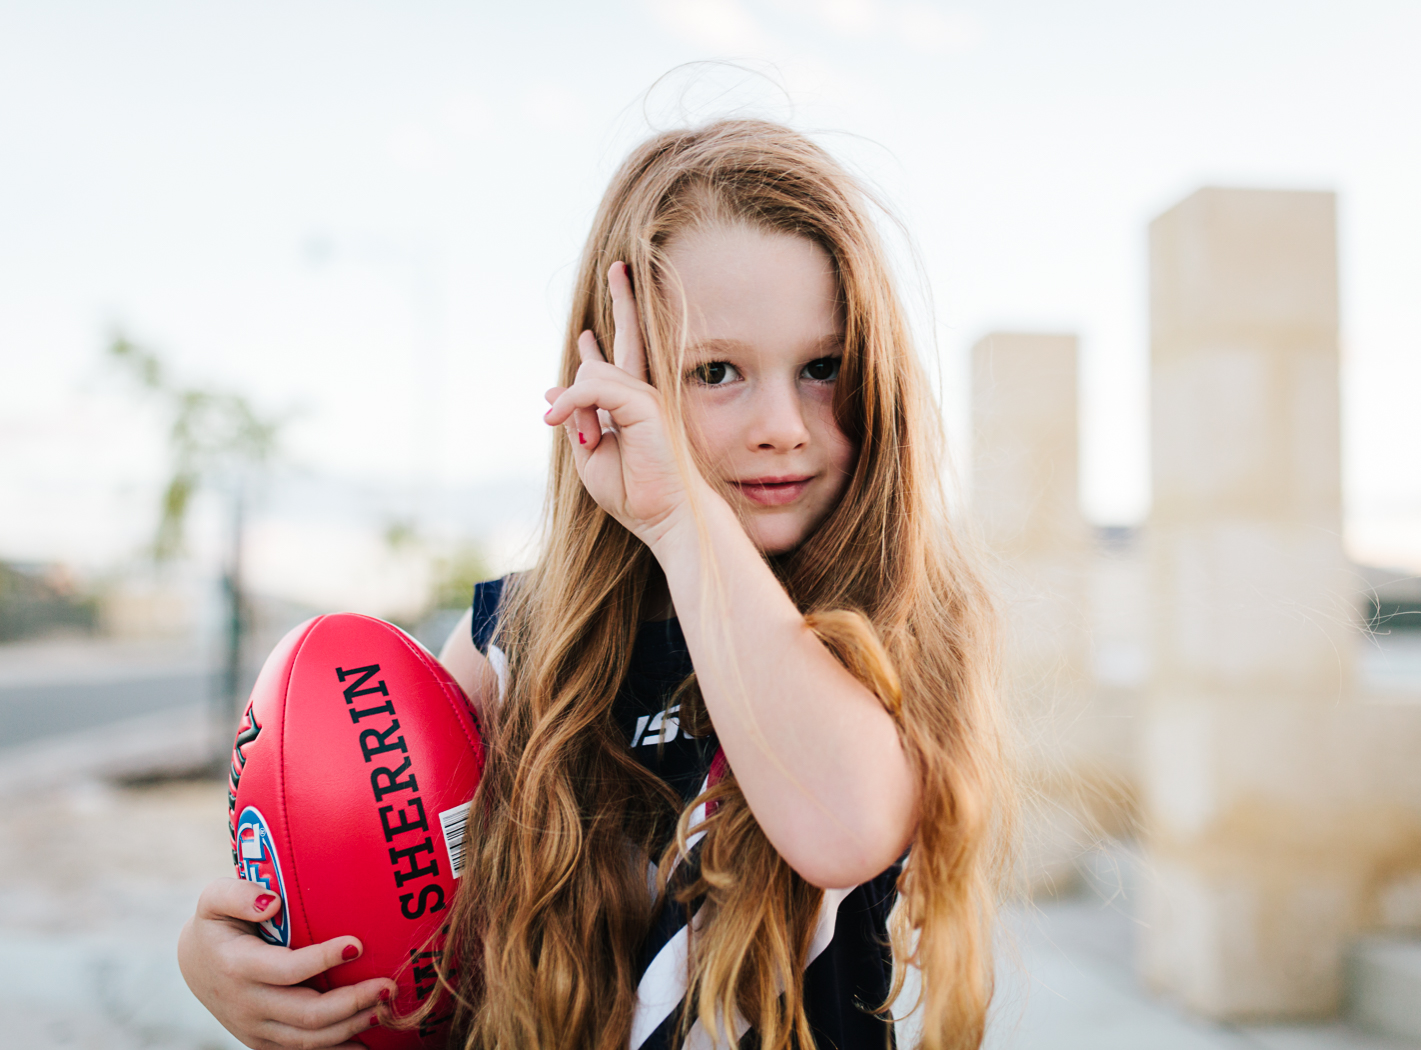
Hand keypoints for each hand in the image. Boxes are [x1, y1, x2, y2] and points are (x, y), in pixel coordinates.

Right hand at [177, 878, 394, 1049]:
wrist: (195, 964)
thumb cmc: (216, 923)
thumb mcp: (213, 899)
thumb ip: (237, 894)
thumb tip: (272, 903)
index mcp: (237, 967)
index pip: (287, 970)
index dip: (323, 959)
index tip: (357, 945)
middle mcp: (246, 1005)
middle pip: (306, 1013)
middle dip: (352, 1002)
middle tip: (389, 985)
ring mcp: (254, 1028)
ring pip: (308, 1039)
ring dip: (350, 1027)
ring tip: (386, 1008)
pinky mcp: (263, 1041)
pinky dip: (336, 1048)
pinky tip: (367, 1038)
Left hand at [542, 262, 713, 549]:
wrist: (665, 515)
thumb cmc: (634, 492)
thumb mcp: (591, 456)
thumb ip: (577, 420)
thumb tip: (554, 391)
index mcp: (633, 409)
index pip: (615, 368)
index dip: (594, 353)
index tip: (585, 338)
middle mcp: (643, 395)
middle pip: (631, 336)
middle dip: (623, 300)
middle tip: (618, 267)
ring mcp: (646, 395)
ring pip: (593, 373)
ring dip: (570, 402)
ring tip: (560, 423)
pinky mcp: (643, 403)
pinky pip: (592, 388)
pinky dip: (570, 403)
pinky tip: (552, 417)